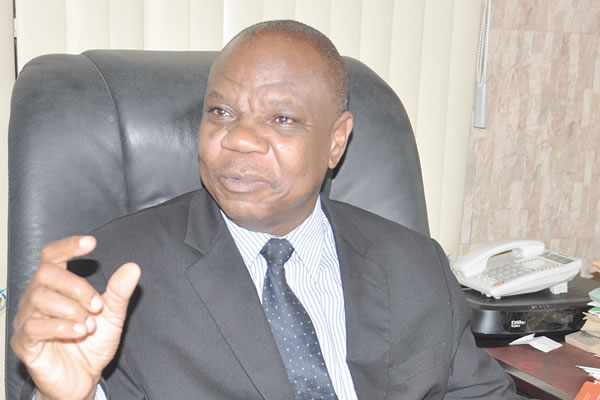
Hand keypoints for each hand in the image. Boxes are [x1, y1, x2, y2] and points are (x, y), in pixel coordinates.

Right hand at [10, 236, 140, 399]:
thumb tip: (132, 267)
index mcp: (56, 286)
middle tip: (98, 306)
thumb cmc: (92, 342)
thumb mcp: (112, 315)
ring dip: (72, 309)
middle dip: (78, 286)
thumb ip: (119, 292)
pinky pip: (34, 327)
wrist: (83, 377)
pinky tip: (79, 332)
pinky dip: (61, 326)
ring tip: (89, 325)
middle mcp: (36, 297)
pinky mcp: (23, 343)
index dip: (68, 246)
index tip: (92, 243)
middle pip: (46, 273)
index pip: (52, 256)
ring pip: (39, 298)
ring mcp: (27, 319)